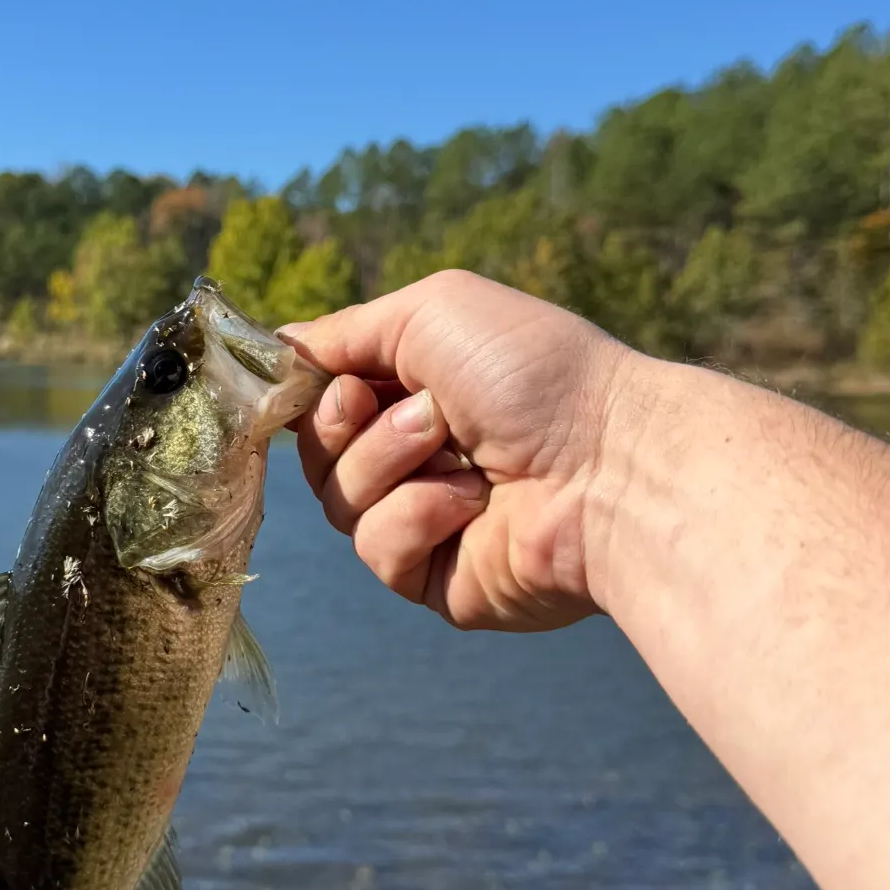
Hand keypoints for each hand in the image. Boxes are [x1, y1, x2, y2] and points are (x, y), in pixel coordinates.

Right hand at [282, 269, 637, 630]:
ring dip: (392, 465)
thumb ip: (345, 330)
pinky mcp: (435, 578)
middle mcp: (413, 455)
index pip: (319, 398)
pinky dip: (419, 517)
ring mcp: (422, 519)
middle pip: (314, 454)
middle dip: (349, 426)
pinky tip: (473, 503)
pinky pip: (378, 550)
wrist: (610, 463)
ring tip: (462, 451)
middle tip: (423, 412)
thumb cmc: (532, 374)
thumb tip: (279, 347)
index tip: (325, 380)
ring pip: (338, 503)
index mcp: (413, 390)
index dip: (309, 392)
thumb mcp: (430, 311)